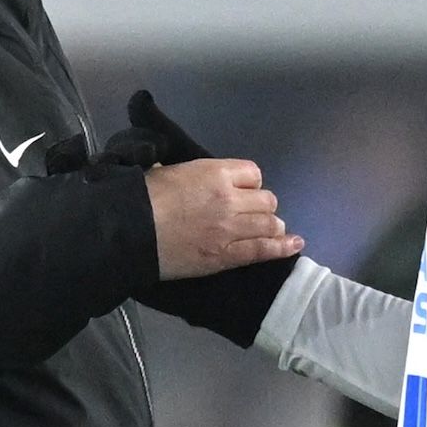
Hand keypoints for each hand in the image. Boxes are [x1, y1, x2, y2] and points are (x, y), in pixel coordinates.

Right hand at [148, 159, 302, 279]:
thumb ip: (189, 174)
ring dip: (272, 225)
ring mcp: (232, 228)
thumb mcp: (167, 170)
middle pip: (266, 199)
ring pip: (270, 223)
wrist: (131, 232)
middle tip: (250, 214)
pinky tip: (295, 245)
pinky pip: (264, 250)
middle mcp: (231, 198)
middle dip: (261, 205)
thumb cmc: (143, 198)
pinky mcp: (228, 256)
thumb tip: (187, 177)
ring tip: (271, 230)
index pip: (252, 173)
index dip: (248, 183)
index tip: (240, 190)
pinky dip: (283, 248)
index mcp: (216, 172)